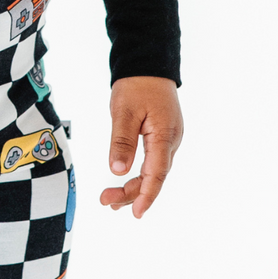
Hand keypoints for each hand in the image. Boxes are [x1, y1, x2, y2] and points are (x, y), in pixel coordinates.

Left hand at [100, 76, 182, 217]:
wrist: (148, 65)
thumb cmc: (137, 85)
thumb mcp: (124, 112)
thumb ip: (122, 142)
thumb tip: (117, 170)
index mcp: (164, 135)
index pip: (156, 173)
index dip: (146, 195)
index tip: (136, 212)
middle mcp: (171, 141)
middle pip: (155, 177)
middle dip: (132, 193)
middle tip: (106, 201)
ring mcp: (169, 139)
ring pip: (154, 171)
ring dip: (135, 187)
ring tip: (112, 200)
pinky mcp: (163, 137)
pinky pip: (154, 162)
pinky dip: (140, 175)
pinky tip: (126, 182)